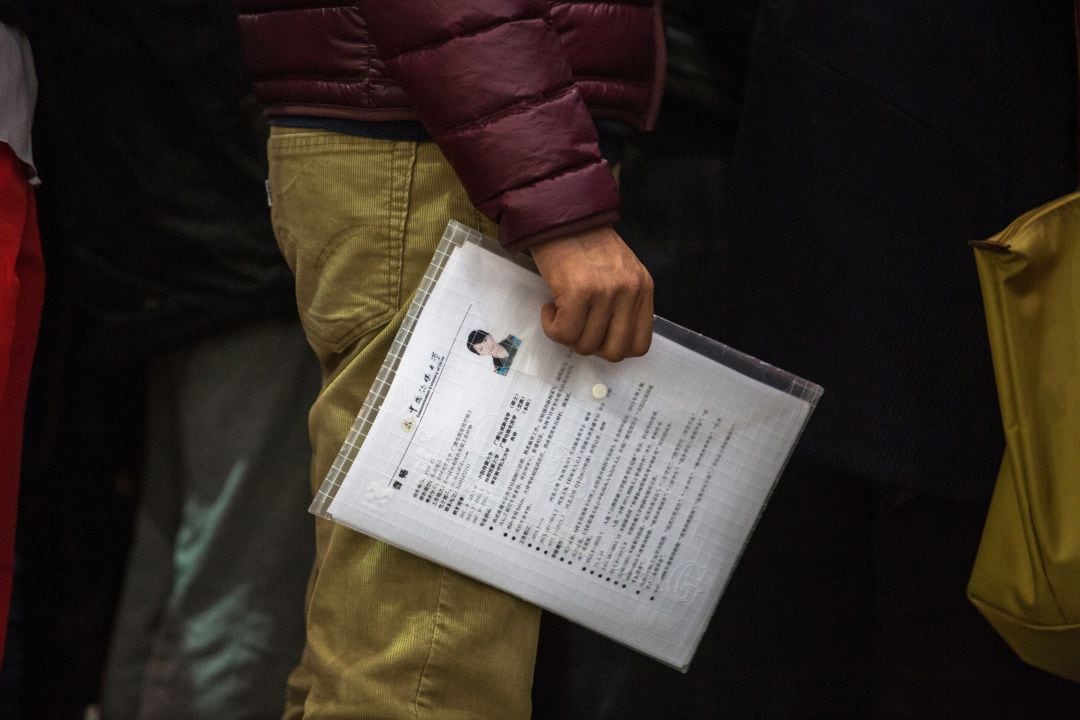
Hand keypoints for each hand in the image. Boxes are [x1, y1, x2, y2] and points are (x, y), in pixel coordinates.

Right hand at [529, 225, 653, 361]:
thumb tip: (609, 338)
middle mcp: (629, 291)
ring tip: (561, 311)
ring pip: (585, 344)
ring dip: (567, 335)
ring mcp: (605, 292)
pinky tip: (550, 308)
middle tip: (577, 328)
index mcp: (643, 288)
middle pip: (614, 351)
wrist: (560, 214)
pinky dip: (552, 327)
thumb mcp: (620, 271)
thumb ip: (624, 301)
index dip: (614, 348)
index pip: (639, 343)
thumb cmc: (584, 243)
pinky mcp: (578, 292)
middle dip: (591, 346)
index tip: (597, 336)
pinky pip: (564, 333)